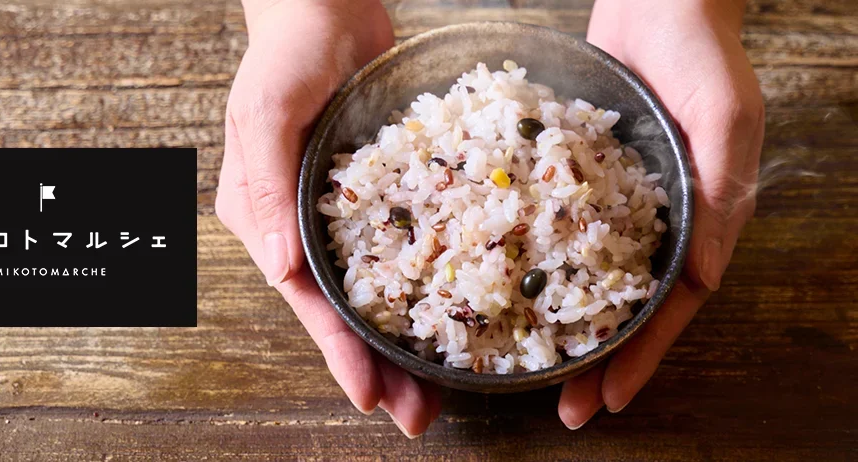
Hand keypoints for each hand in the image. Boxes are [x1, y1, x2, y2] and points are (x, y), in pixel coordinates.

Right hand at [216, 0, 441, 436]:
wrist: (324, 6)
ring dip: (407, 338)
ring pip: (378, 290)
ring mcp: (343, 213)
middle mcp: (300, 226)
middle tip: (418, 414)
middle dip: (379, 364)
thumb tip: (278, 271)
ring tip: (442, 387)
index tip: (371, 397)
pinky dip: (429, 284)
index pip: (306, 299)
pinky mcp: (383, 194)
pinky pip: (407, 247)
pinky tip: (459, 311)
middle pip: (343, 310)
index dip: (338, 351)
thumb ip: (267, 188)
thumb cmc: (286, 52)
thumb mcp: (266, 111)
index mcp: (263, 218)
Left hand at [558, 0, 764, 427]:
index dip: (642, 357)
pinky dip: (535, 258)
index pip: (672, 306)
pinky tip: (502, 284)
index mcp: (698, 221)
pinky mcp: (577, 175)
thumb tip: (700, 277)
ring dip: (562, 322)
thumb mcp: (726, 120)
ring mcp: (614, 202)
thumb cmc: (704, 55)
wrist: (659, 1)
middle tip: (565, 408)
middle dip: (599, 360)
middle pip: (625, 306)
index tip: (608, 399)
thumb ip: (719, 194)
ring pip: (586, 275)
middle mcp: (656, 221)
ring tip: (530, 367)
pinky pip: (557, 226)